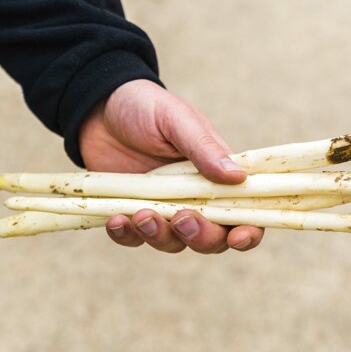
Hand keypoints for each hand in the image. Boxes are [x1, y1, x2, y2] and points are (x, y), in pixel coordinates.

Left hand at [78, 79, 263, 253]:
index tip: (237, 237)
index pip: (244, 211)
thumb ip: (205, 148)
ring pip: (175, 243)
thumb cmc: (147, 107)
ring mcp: (164, 208)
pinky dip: (127, 236)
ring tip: (140, 215)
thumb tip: (239, 177)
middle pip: (213, 238)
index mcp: (217, 174)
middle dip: (201, 237)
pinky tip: (116, 221)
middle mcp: (196, 197)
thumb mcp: (177, 120)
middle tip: (181, 219)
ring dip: (161, 237)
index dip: (248, 231)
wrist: (100, 108)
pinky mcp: (134, 214)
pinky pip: (135, 239)